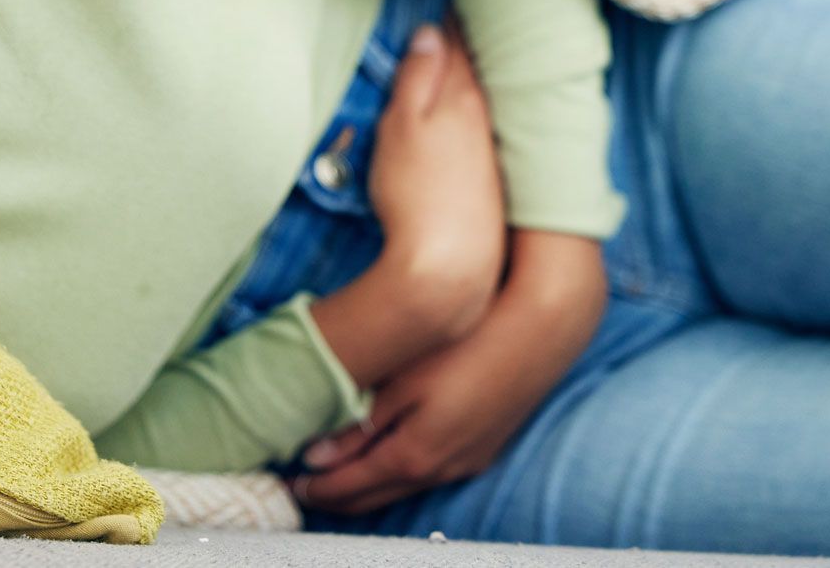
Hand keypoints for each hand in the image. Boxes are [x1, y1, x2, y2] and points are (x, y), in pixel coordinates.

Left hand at [290, 232, 609, 516]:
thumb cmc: (466, 345)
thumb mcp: (403, 380)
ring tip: (338, 473)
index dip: (317, 489)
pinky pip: (430, 473)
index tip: (290, 483)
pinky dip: (398, 473)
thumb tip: (315, 455)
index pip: (351, 486)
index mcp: (413, 455)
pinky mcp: (484, 447)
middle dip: (338, 495)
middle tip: (306, 485)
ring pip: (404, 487)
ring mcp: (467, 462)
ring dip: (368, 485)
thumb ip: (359, 422)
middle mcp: (440, 470)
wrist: (540, 333)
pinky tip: (389, 456)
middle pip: (376, 496)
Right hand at [366, 14, 505, 333]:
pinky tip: (477, 106)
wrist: (449, 267)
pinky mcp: (491, 179)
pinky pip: (487, 123)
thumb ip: (416, 79)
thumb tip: (431, 32)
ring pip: (486, 94)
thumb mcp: (401, 127)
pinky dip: (482, 103)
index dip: (449, 16)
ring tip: (475, 43)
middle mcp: (483, 118)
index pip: (455, 44)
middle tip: (469, 3)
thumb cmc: (415, 193)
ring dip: (480, 68)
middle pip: (478, 65)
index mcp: (460, 97)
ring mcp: (491, 150)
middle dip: (471, 36)